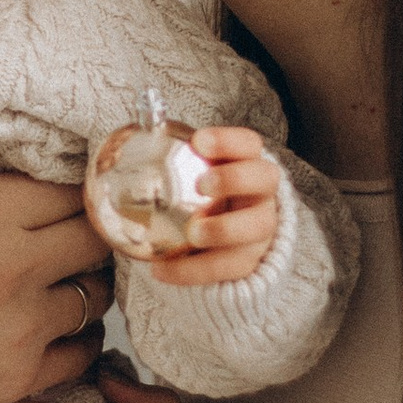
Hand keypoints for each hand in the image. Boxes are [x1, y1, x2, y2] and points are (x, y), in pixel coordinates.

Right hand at [0, 175, 110, 402]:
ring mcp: (21, 325)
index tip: (55, 189)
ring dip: (83, 281)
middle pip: (94, 235)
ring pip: (94, 293)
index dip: (65, 185)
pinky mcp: (15, 378)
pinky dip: (78, 337)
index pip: (66, 184)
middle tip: (65, 231)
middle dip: (87, 229)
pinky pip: (81, 351)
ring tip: (59, 278)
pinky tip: (57, 330)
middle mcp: (14, 262)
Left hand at [136, 126, 279, 290]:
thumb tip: (136, 131)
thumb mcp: (193, 176)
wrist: (227, 242)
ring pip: (257, 227)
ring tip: (194, 233)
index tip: (198, 141)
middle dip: (235, 179)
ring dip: (225, 229)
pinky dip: (194, 271)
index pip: (248, 144)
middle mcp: (262, 193)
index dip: (228, 140)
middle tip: (203, 184)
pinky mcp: (251, 261)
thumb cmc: (204, 198)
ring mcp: (261, 228)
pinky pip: (228, 268)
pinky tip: (161, 270)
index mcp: (248, 163)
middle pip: (265, 178)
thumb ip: (172, 158)